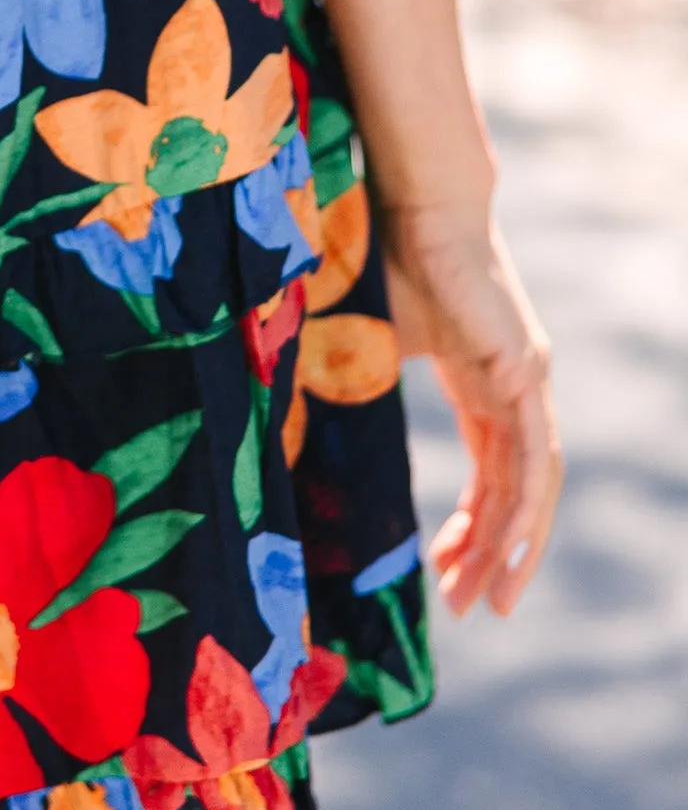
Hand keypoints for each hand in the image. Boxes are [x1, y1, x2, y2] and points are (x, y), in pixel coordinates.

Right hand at [381, 210, 560, 617]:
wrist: (412, 200)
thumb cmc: (378, 256)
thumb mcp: (360, 345)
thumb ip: (343, 389)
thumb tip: (275, 432)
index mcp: (482, 382)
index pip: (490, 472)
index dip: (472, 526)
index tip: (443, 572)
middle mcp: (515, 387)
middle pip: (514, 491)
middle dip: (491, 555)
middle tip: (471, 610)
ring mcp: (526, 380)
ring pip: (530, 486)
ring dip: (511, 548)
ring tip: (488, 601)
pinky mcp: (524, 372)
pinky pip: (534, 461)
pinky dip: (523, 512)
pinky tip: (507, 553)